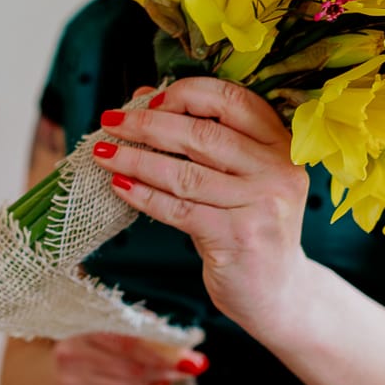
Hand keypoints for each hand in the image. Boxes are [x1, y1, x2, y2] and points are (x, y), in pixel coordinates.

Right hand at [50, 332, 207, 384]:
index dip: (160, 347)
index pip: (126, 340)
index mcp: (77, 329)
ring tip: (175, 374)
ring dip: (160, 380)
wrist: (51, 381)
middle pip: (132, 365)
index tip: (189, 353)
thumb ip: (132, 324)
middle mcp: (71, 358)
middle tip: (192, 365)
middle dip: (168, 366)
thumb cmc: (87, 347)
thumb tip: (169, 334)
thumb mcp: (100, 326)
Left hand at [88, 77, 309, 333]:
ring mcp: (261, 206)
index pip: (234, 99)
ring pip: (185, 173)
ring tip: (102, 152)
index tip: (149, 99)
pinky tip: (119, 185)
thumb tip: (143, 96)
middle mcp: (278, 170)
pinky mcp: (237, 238)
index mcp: (282, 144)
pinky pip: (179, 209)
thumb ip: (203, 134)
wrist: (277, 291)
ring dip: (136, 159)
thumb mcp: (239, 176)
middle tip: (111, 120)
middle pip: (203, 134)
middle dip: (148, 124)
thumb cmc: (248, 222)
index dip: (187, 93)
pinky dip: (144, 196)